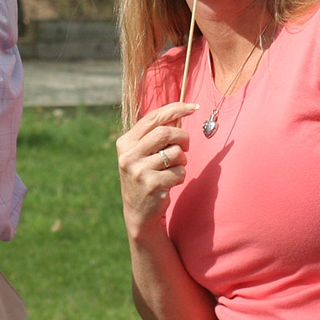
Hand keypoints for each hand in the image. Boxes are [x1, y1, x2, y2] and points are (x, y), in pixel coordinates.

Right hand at [117, 102, 197, 235]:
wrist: (138, 212)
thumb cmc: (145, 176)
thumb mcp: (142, 154)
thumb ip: (155, 135)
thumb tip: (180, 112)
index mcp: (126, 143)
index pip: (153, 117)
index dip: (175, 108)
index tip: (194, 107)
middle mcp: (129, 155)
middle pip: (166, 133)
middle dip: (183, 137)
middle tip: (185, 146)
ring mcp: (139, 170)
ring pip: (175, 153)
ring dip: (182, 161)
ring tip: (173, 169)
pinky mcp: (152, 185)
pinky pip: (179, 172)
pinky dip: (180, 176)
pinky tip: (170, 183)